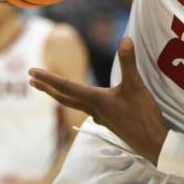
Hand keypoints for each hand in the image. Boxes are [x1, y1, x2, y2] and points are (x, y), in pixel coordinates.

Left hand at [29, 37, 167, 161]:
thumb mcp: (137, 86)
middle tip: (31, 80)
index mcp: (96, 100)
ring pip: (75, 105)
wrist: (152, 144)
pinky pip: (89, 110)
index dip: (48, 78)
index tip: (31, 72)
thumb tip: (125, 39)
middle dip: (47, 88)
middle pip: (64, 98)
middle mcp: (94, 109)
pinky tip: (89, 103)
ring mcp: (101, 118)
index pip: (66, 87)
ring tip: (53, 90)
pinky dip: (80, 103)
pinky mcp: (110, 123)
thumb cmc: (143, 116)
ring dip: (61, 96)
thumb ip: (129, 63)